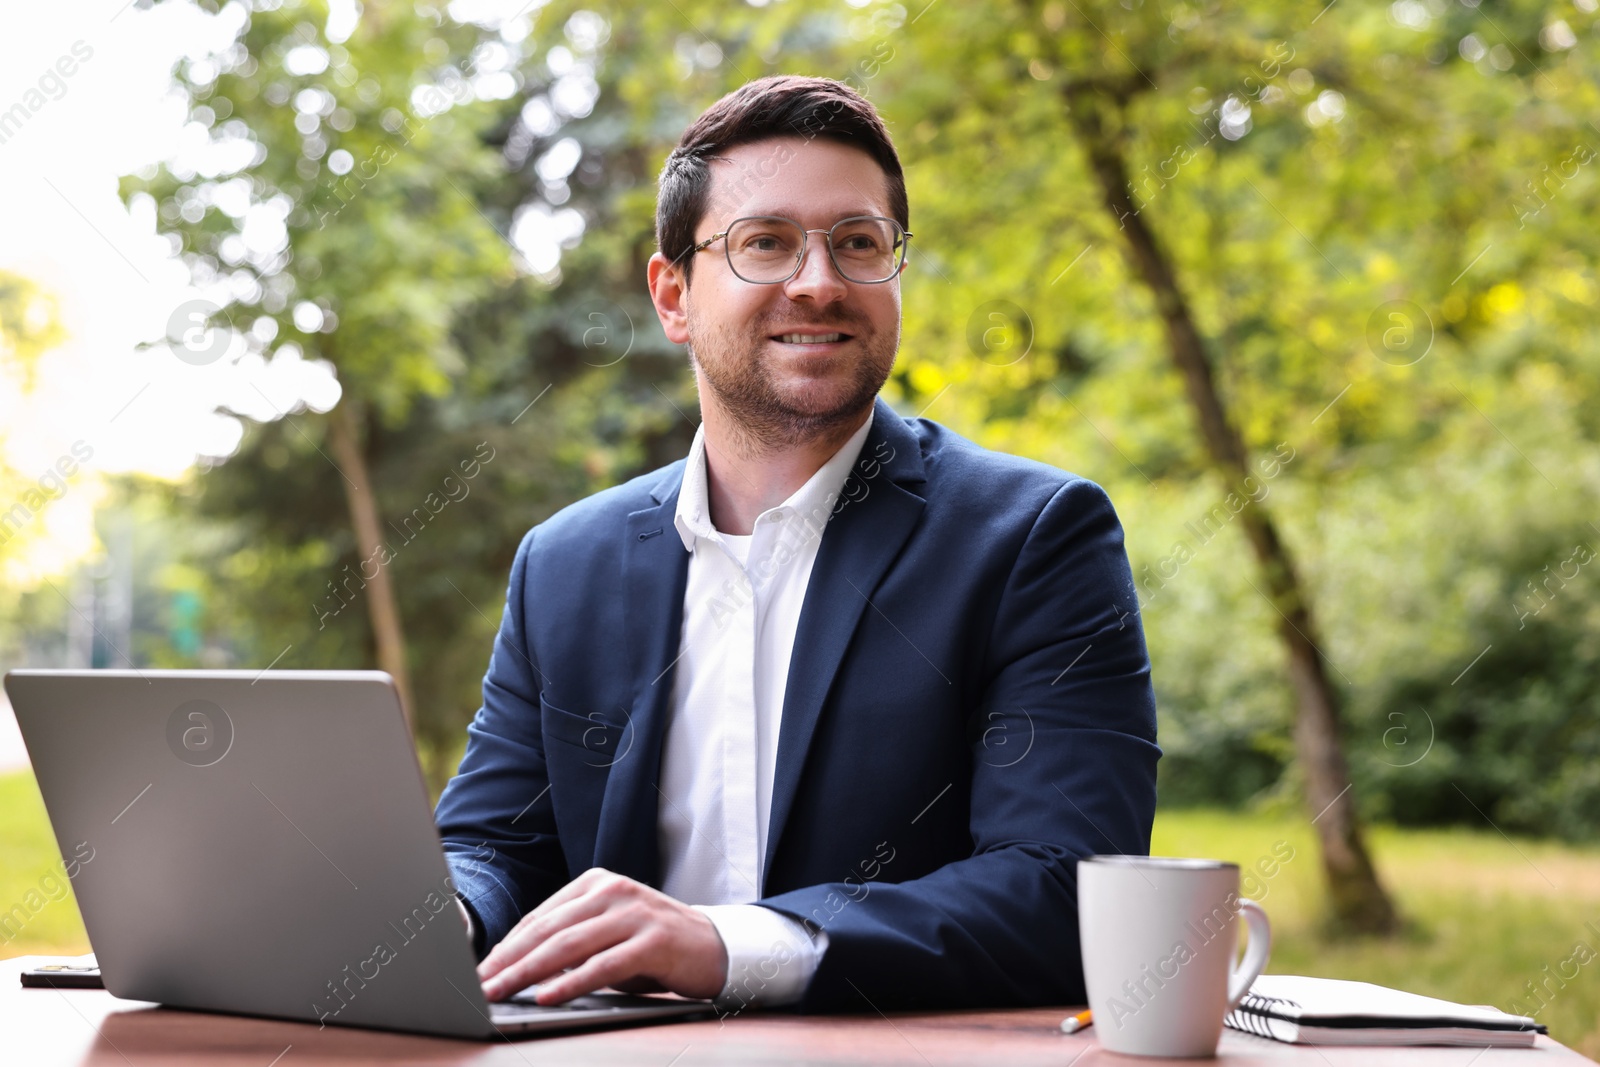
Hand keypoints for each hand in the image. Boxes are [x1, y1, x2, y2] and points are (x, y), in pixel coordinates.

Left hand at [476, 867, 728, 1004]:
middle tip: (481, 986)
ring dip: (528, 973)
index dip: (507, 946)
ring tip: (502, 992)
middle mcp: (613, 891)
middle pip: (549, 930)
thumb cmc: (652, 945)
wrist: (714, 947)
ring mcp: (634, 913)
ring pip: (568, 946)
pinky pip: (602, 966)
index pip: (541, 917)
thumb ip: (571, 941)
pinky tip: (546, 996)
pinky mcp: (652, 940)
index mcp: (596, 883)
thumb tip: (516, 968)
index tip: (481, 971)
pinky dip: (570, 983)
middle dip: (509, 961)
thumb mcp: (608, 934)